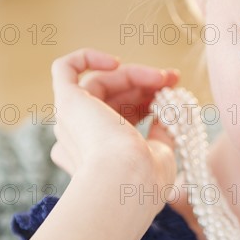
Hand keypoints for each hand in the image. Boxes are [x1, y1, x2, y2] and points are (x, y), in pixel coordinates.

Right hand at [49, 48, 178, 197]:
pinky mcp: (67, 103)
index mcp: (98, 154)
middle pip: (112, 98)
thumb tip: (172, 109)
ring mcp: (71, 120)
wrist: (125, 182)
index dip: (148, 100)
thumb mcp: (162, 152)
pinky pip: (65, 69)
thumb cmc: (146, 178)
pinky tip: (116, 62)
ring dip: (134, 75)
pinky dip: (87, 57)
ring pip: (100, 83)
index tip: (175, 91)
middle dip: (145, 84)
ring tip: (163, 77)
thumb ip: (164, 131)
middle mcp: (80, 137)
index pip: (122, 116)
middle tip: (173, 78)